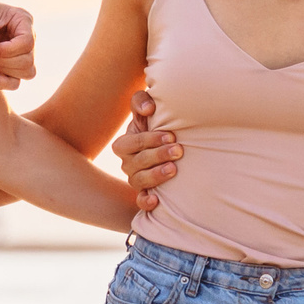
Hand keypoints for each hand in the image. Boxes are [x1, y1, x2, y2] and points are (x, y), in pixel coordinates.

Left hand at [0, 0, 36, 90]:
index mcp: (24, 21)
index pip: (27, 42)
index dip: (10, 50)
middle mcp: (28, 37)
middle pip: (29, 60)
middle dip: (6, 61)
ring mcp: (22, 53)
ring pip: (27, 72)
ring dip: (6, 72)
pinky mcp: (12, 67)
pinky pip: (16, 82)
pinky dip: (4, 83)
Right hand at [108, 90, 176, 210]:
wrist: (165, 148)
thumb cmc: (154, 126)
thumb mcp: (146, 112)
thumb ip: (141, 101)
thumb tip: (149, 108)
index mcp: (124, 144)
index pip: (132, 142)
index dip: (150, 139)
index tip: (171, 135)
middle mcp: (127, 163)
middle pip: (138, 162)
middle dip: (158, 155)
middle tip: (178, 150)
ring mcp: (135, 179)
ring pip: (139, 181)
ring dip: (156, 176)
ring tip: (173, 170)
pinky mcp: (144, 194)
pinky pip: (140, 201)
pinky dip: (146, 202)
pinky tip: (157, 200)